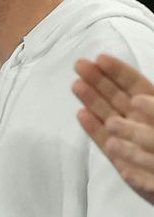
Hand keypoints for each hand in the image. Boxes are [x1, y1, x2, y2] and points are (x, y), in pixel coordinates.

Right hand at [73, 54, 153, 203]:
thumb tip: (136, 100)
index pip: (135, 85)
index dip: (118, 71)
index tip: (100, 58)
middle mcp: (141, 121)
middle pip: (117, 96)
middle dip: (98, 79)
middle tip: (80, 65)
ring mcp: (129, 139)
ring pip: (107, 115)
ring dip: (91, 99)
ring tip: (76, 85)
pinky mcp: (121, 160)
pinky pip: (104, 141)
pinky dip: (93, 129)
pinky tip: (81, 114)